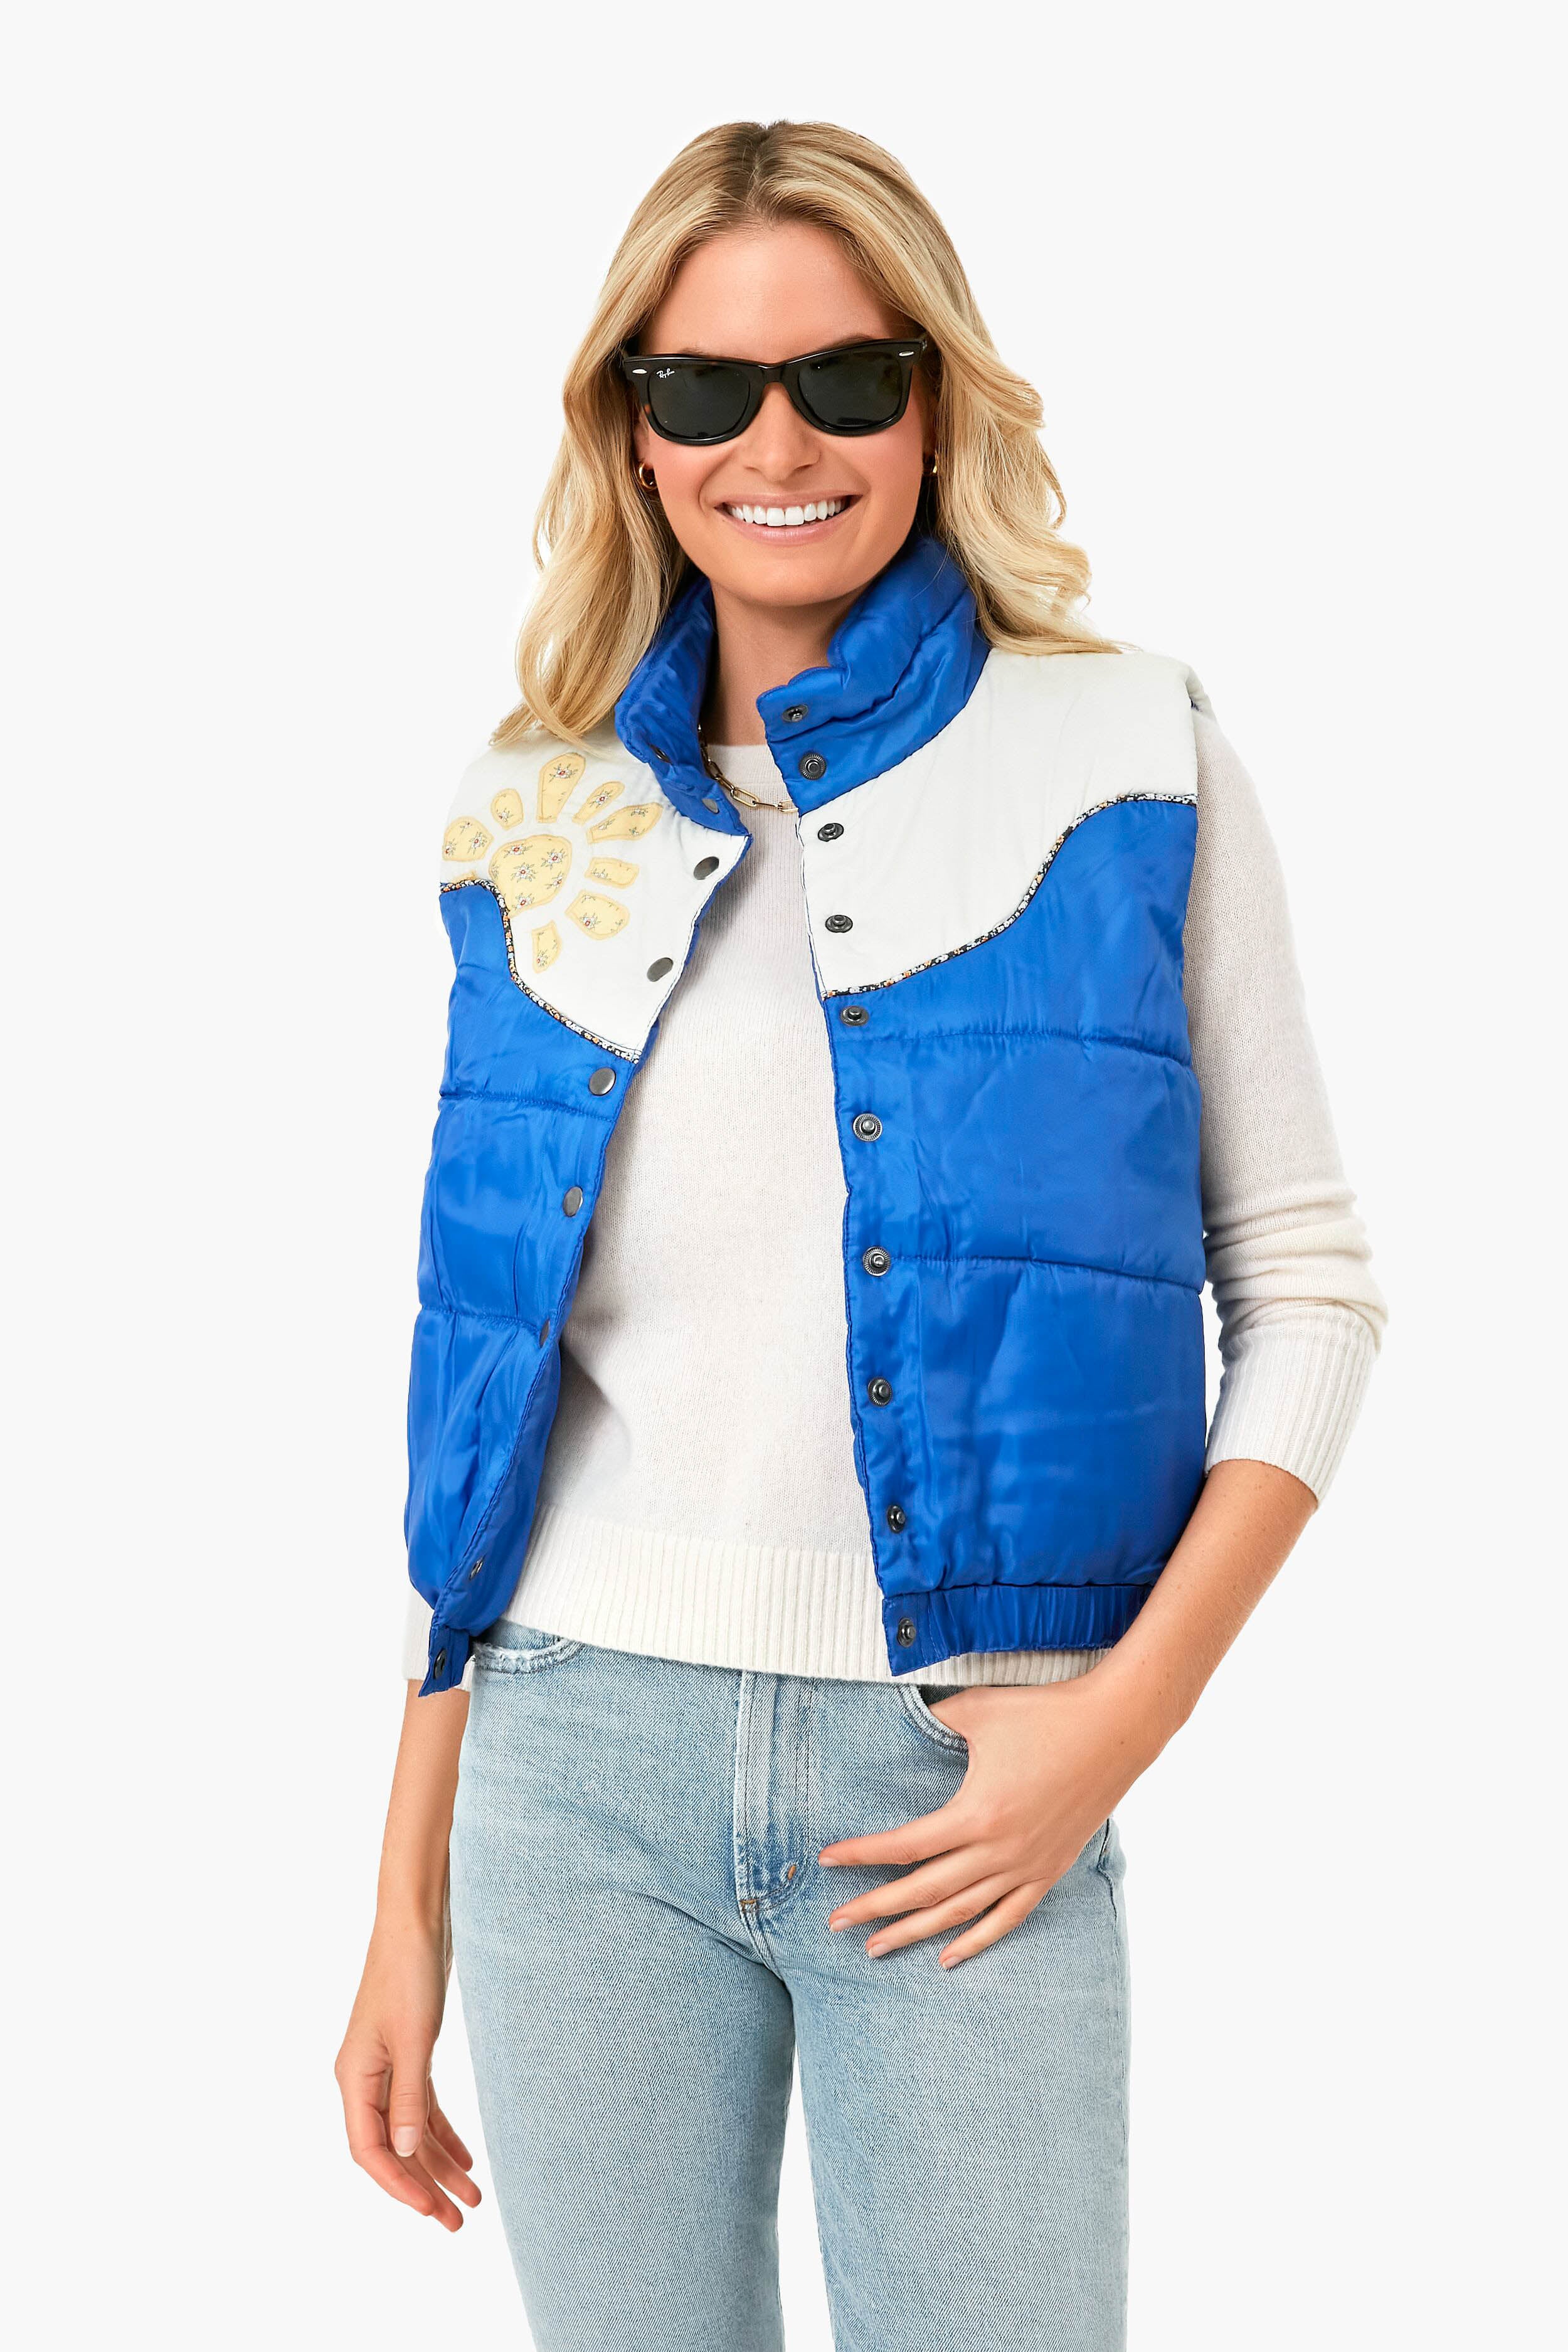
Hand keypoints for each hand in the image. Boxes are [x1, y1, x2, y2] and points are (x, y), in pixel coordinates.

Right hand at [335, 1916, 480, 2229]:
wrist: (417, 1921)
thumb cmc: (410, 1973)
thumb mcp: (414, 2039)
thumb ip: (407, 2098)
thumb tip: (402, 2154)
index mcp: (354, 2077)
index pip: (369, 2149)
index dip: (398, 2184)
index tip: (429, 2210)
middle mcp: (365, 2079)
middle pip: (392, 2149)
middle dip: (424, 2186)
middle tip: (457, 2222)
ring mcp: (387, 2068)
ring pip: (410, 2131)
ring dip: (439, 2164)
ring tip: (471, 2199)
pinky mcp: (409, 2055)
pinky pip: (422, 2108)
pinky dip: (442, 2133)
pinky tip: (466, 2157)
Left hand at [817, 1671, 1158, 1967]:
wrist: (1117, 1728)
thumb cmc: (1045, 1713)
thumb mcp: (977, 1710)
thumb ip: (934, 1717)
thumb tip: (901, 1715)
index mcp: (976, 1814)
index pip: (905, 1846)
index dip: (862, 1855)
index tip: (827, 1861)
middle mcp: (998, 1850)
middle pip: (924, 1891)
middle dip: (875, 1909)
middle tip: (835, 1924)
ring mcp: (1027, 1866)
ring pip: (961, 1913)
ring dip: (916, 1933)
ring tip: (877, 1948)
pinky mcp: (1050, 1870)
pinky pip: (1008, 1916)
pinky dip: (977, 1939)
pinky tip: (949, 1957)